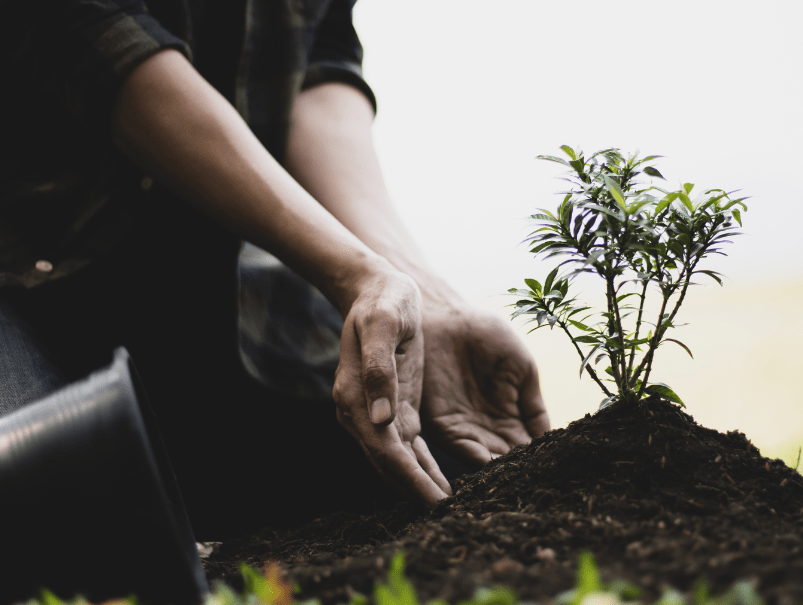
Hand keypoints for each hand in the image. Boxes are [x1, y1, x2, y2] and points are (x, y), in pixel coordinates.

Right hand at [332, 267, 450, 506]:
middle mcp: (360, 412)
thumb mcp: (381, 325)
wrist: (376, 289)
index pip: (383, 449)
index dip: (409, 477)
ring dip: (420, 483)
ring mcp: (377, 412)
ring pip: (398, 461)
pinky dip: (423, 466)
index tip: (434, 499)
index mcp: (353, 396)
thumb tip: (381, 419)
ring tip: (449, 505)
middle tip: (448, 513)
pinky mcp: (396, 408)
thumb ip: (379, 370)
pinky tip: (442, 483)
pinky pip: (408, 447)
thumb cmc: (381, 303)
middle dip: (416, 490)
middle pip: (388, 463)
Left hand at [419, 301, 549, 466]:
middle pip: (509, 459)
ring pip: (489, 460)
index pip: (528, 445)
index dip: (540, 458)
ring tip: (519, 481)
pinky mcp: (443, 426)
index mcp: (510, 415)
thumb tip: (549, 440)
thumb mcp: (523, 369)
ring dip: (502, 472)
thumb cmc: (489, 337)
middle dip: (521, 472)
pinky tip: (496, 468)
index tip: (555, 469)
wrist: (448, 318)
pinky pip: (464, 450)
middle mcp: (488, 427)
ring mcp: (466, 428)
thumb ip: (535, 405)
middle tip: (537, 482)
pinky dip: (480, 462)